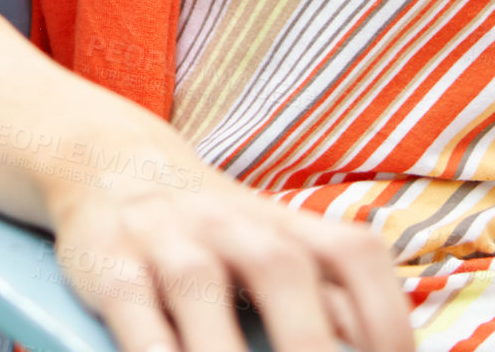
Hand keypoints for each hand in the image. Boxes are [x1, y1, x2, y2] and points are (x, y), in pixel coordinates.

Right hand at [45, 143, 414, 351]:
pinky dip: (152, 350)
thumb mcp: (273, 245)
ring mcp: (169, 240)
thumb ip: (327, 295)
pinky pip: (131, 305)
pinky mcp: (110, 262)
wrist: (111, 161)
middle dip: (307, 342)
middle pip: (279, 269)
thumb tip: (379, 350)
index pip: (353, 255)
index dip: (383, 316)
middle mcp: (231, 224)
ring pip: (199, 286)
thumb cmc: (215, 232)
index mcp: (285, 224)